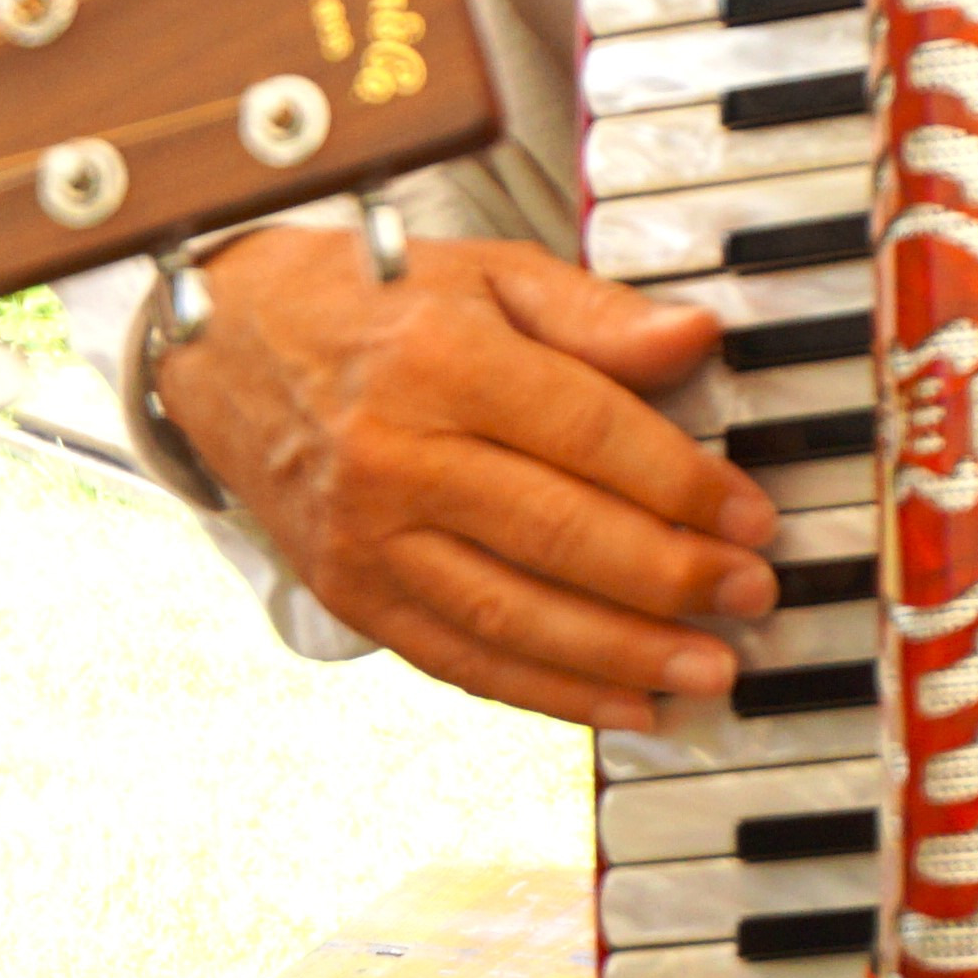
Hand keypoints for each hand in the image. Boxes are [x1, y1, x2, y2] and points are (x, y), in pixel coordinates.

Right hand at [153, 226, 783, 731]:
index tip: (752, 515)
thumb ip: (593, 313)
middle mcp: (395, 452)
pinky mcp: (349, 592)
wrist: (224, 345)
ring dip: (622, 654)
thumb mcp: (483, 272)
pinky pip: (460, 659)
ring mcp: (365, 534)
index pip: (585, 432)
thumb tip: (695, 340)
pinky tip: (623, 705)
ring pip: (511, 615)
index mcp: (439, 356)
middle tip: (751, 594)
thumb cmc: (371, 300)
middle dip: (670, 576)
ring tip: (709, 669)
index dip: (682, 482)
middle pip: (557, 532)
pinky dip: (547, 692)